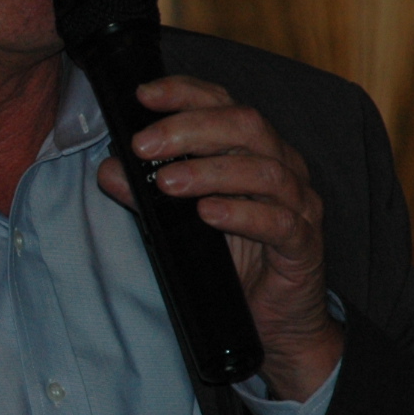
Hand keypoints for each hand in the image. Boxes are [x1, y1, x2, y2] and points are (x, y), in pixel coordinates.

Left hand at [96, 74, 343, 400]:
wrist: (276, 322)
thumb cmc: (234, 261)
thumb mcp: (180, 223)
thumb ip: (146, 194)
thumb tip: (109, 169)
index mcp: (254, 149)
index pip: (223, 103)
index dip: (185, 93)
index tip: (143, 95)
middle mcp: (282, 166)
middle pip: (245, 125)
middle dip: (190, 128)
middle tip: (143, 145)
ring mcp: (299, 204)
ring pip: (263, 169)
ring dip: (209, 170)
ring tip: (166, 182)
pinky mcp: (304, 244)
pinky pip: (279, 222)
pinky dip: (242, 213)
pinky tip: (208, 213)